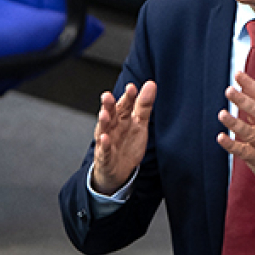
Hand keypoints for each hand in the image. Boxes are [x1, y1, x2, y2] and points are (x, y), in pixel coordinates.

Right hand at [91, 81, 156, 195]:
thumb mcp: (139, 123)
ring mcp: (107, 141)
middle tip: (107, 96)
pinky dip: (104, 144)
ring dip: (103, 121)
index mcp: (121, 118)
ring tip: (104, 114)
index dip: (128, 97)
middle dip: (108, 105)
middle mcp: (112, 127)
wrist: (117, 170)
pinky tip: (104, 138)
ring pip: (103, 129)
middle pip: (110, 114)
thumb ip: (144, 105)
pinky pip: (104, 150)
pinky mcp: (105, 157)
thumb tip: (151, 84)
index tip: (131, 88)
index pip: (124, 104)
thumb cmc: (126, 143)